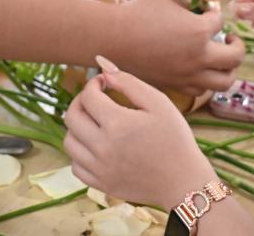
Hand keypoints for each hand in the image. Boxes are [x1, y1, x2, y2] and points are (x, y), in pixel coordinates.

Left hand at [64, 56, 217, 208]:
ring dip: (78, 126)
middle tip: (95, 98)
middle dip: (80, 101)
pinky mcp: (101, 184)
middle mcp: (103, 147)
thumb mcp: (158, 103)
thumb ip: (128, 82)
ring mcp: (100, 169)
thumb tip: (103, 69)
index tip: (104, 83)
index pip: (88, 96)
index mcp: (118, 124)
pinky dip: (80, 152)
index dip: (94, 84)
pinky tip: (96, 145)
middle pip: (71, 117)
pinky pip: (75, 165)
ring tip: (95, 122)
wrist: (183, 181)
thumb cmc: (175, 139)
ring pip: (69, 141)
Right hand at [110, 0, 242, 93]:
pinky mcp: (174, 86)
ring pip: (223, 83)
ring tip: (221, 61)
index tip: (208, 10)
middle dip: (237, 46)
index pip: (221, 22)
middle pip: (235, 58)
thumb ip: (187, 5)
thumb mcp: (167, 0)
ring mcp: (187, 76)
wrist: (111, 38)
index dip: (215, 13)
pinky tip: (198, 69)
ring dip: (227, 70)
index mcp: (200, 32)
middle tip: (230, 39)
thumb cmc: (137, 14)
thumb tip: (196, 8)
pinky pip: (200, 90)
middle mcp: (199, 57)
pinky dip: (205, 81)